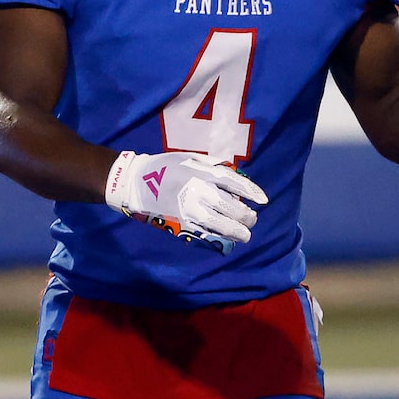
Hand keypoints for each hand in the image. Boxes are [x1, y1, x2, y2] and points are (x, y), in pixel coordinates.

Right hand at [104, 150, 267, 249]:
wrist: (135, 181)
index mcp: (201, 172)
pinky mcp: (180, 222)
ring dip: (237, 232)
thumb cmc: (168, 167)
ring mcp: (189, 209)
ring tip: (245, 234)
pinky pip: (205, 233)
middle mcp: (198, 191)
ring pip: (221, 225)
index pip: (235, 183)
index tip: (264, 200)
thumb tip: (238, 186)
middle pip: (232, 207)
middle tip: (251, 218)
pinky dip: (220, 236)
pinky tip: (228, 238)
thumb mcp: (193, 160)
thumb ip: (215, 170)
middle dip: (247, 216)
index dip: (252, 192)